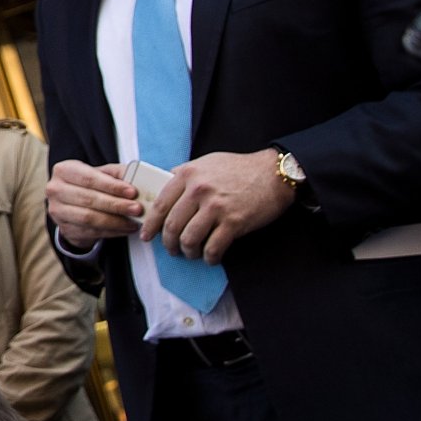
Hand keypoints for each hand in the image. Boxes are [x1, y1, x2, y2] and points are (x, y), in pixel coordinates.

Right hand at [47, 160, 142, 248]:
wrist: (73, 205)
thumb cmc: (90, 186)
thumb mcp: (101, 174)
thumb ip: (117, 174)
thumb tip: (136, 178)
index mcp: (63, 170)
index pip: (89, 178)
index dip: (112, 186)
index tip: (132, 192)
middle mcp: (55, 190)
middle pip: (88, 199)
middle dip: (116, 205)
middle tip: (137, 209)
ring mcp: (57, 211)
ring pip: (89, 218)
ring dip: (115, 221)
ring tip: (133, 222)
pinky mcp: (65, 229)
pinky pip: (91, 232)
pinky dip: (111, 232)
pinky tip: (125, 229)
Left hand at [144, 149, 294, 263]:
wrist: (273, 173)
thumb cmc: (239, 168)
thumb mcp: (206, 162)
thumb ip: (184, 173)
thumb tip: (163, 184)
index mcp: (188, 175)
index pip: (160, 204)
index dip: (151, 225)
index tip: (147, 236)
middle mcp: (199, 190)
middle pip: (172, 226)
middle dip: (168, 243)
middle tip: (172, 250)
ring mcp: (216, 207)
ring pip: (189, 239)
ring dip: (188, 252)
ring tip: (191, 254)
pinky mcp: (234, 222)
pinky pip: (213, 248)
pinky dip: (209, 257)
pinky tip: (211, 258)